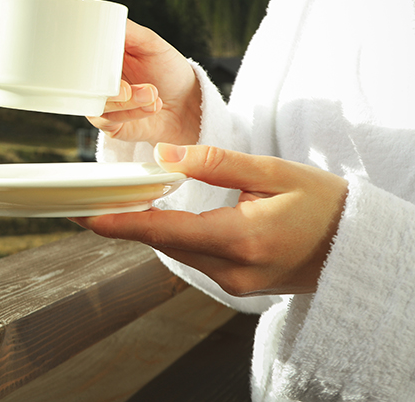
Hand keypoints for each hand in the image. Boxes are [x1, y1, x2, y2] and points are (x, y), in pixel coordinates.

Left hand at [73, 143, 348, 296]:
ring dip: (147, 229)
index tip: (84, 216)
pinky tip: (156, 217)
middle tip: (89, 199)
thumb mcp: (273, 171)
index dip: (120, 224)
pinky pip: (192, 259)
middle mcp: (233, 269)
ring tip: (115, 202)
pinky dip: (172, 237)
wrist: (357, 246)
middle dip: (125, 222)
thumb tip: (164, 156)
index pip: (165, 231)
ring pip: (175, 252)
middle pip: (162, 243)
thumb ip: (215, 163)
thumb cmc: (321, 202)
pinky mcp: (237, 285)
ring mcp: (235, 284)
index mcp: (241, 239)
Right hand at [88, 20, 201, 145]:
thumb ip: (130, 31)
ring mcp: (101, 101)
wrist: (187, 105)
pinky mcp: (109, 123)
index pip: (80, 53)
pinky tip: (153, 106)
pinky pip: (107, 120)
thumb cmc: (169, 71)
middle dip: (107, 86)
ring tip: (152, 94)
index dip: (83, 55)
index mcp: (102, 57)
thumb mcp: (152, 44)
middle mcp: (97, 79)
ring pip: (96, 102)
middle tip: (127, 89)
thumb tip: (105, 19)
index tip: (100, 60)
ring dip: (126, 101)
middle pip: (83, 81)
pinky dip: (131, 113)